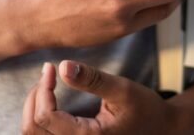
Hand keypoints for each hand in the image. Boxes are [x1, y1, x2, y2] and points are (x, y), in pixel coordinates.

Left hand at [22, 61, 193, 134]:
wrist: (160, 128)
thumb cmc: (145, 110)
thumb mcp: (123, 90)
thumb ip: (93, 79)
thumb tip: (63, 66)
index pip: (46, 118)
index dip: (43, 89)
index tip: (50, 67)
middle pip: (33, 130)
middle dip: (34, 98)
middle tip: (46, 75)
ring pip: (35, 134)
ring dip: (35, 107)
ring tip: (46, 85)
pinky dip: (41, 117)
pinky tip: (50, 99)